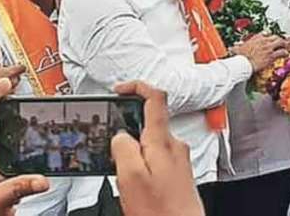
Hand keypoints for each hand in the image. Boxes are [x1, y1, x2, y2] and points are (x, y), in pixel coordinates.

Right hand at [112, 81, 203, 215]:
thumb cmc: (161, 212)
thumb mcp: (130, 177)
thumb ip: (123, 148)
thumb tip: (120, 134)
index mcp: (162, 141)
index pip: (155, 98)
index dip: (137, 87)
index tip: (119, 90)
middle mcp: (174, 146)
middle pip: (148, 121)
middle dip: (126, 131)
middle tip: (112, 150)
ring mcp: (177, 159)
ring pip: (149, 142)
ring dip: (132, 152)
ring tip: (123, 177)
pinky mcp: (177, 173)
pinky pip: (155, 158)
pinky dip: (141, 163)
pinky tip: (135, 184)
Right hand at [233, 35, 287, 71]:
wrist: (242, 63)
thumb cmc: (239, 57)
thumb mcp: (237, 48)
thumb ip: (238, 46)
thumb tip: (234, 46)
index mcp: (255, 38)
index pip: (265, 33)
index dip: (269, 36)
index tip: (270, 38)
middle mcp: (263, 41)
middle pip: (275, 36)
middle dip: (279, 39)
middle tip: (281, 43)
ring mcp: (268, 48)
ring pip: (280, 42)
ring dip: (284, 45)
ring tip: (286, 47)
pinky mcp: (271, 56)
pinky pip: (282, 52)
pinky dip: (285, 53)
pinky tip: (286, 54)